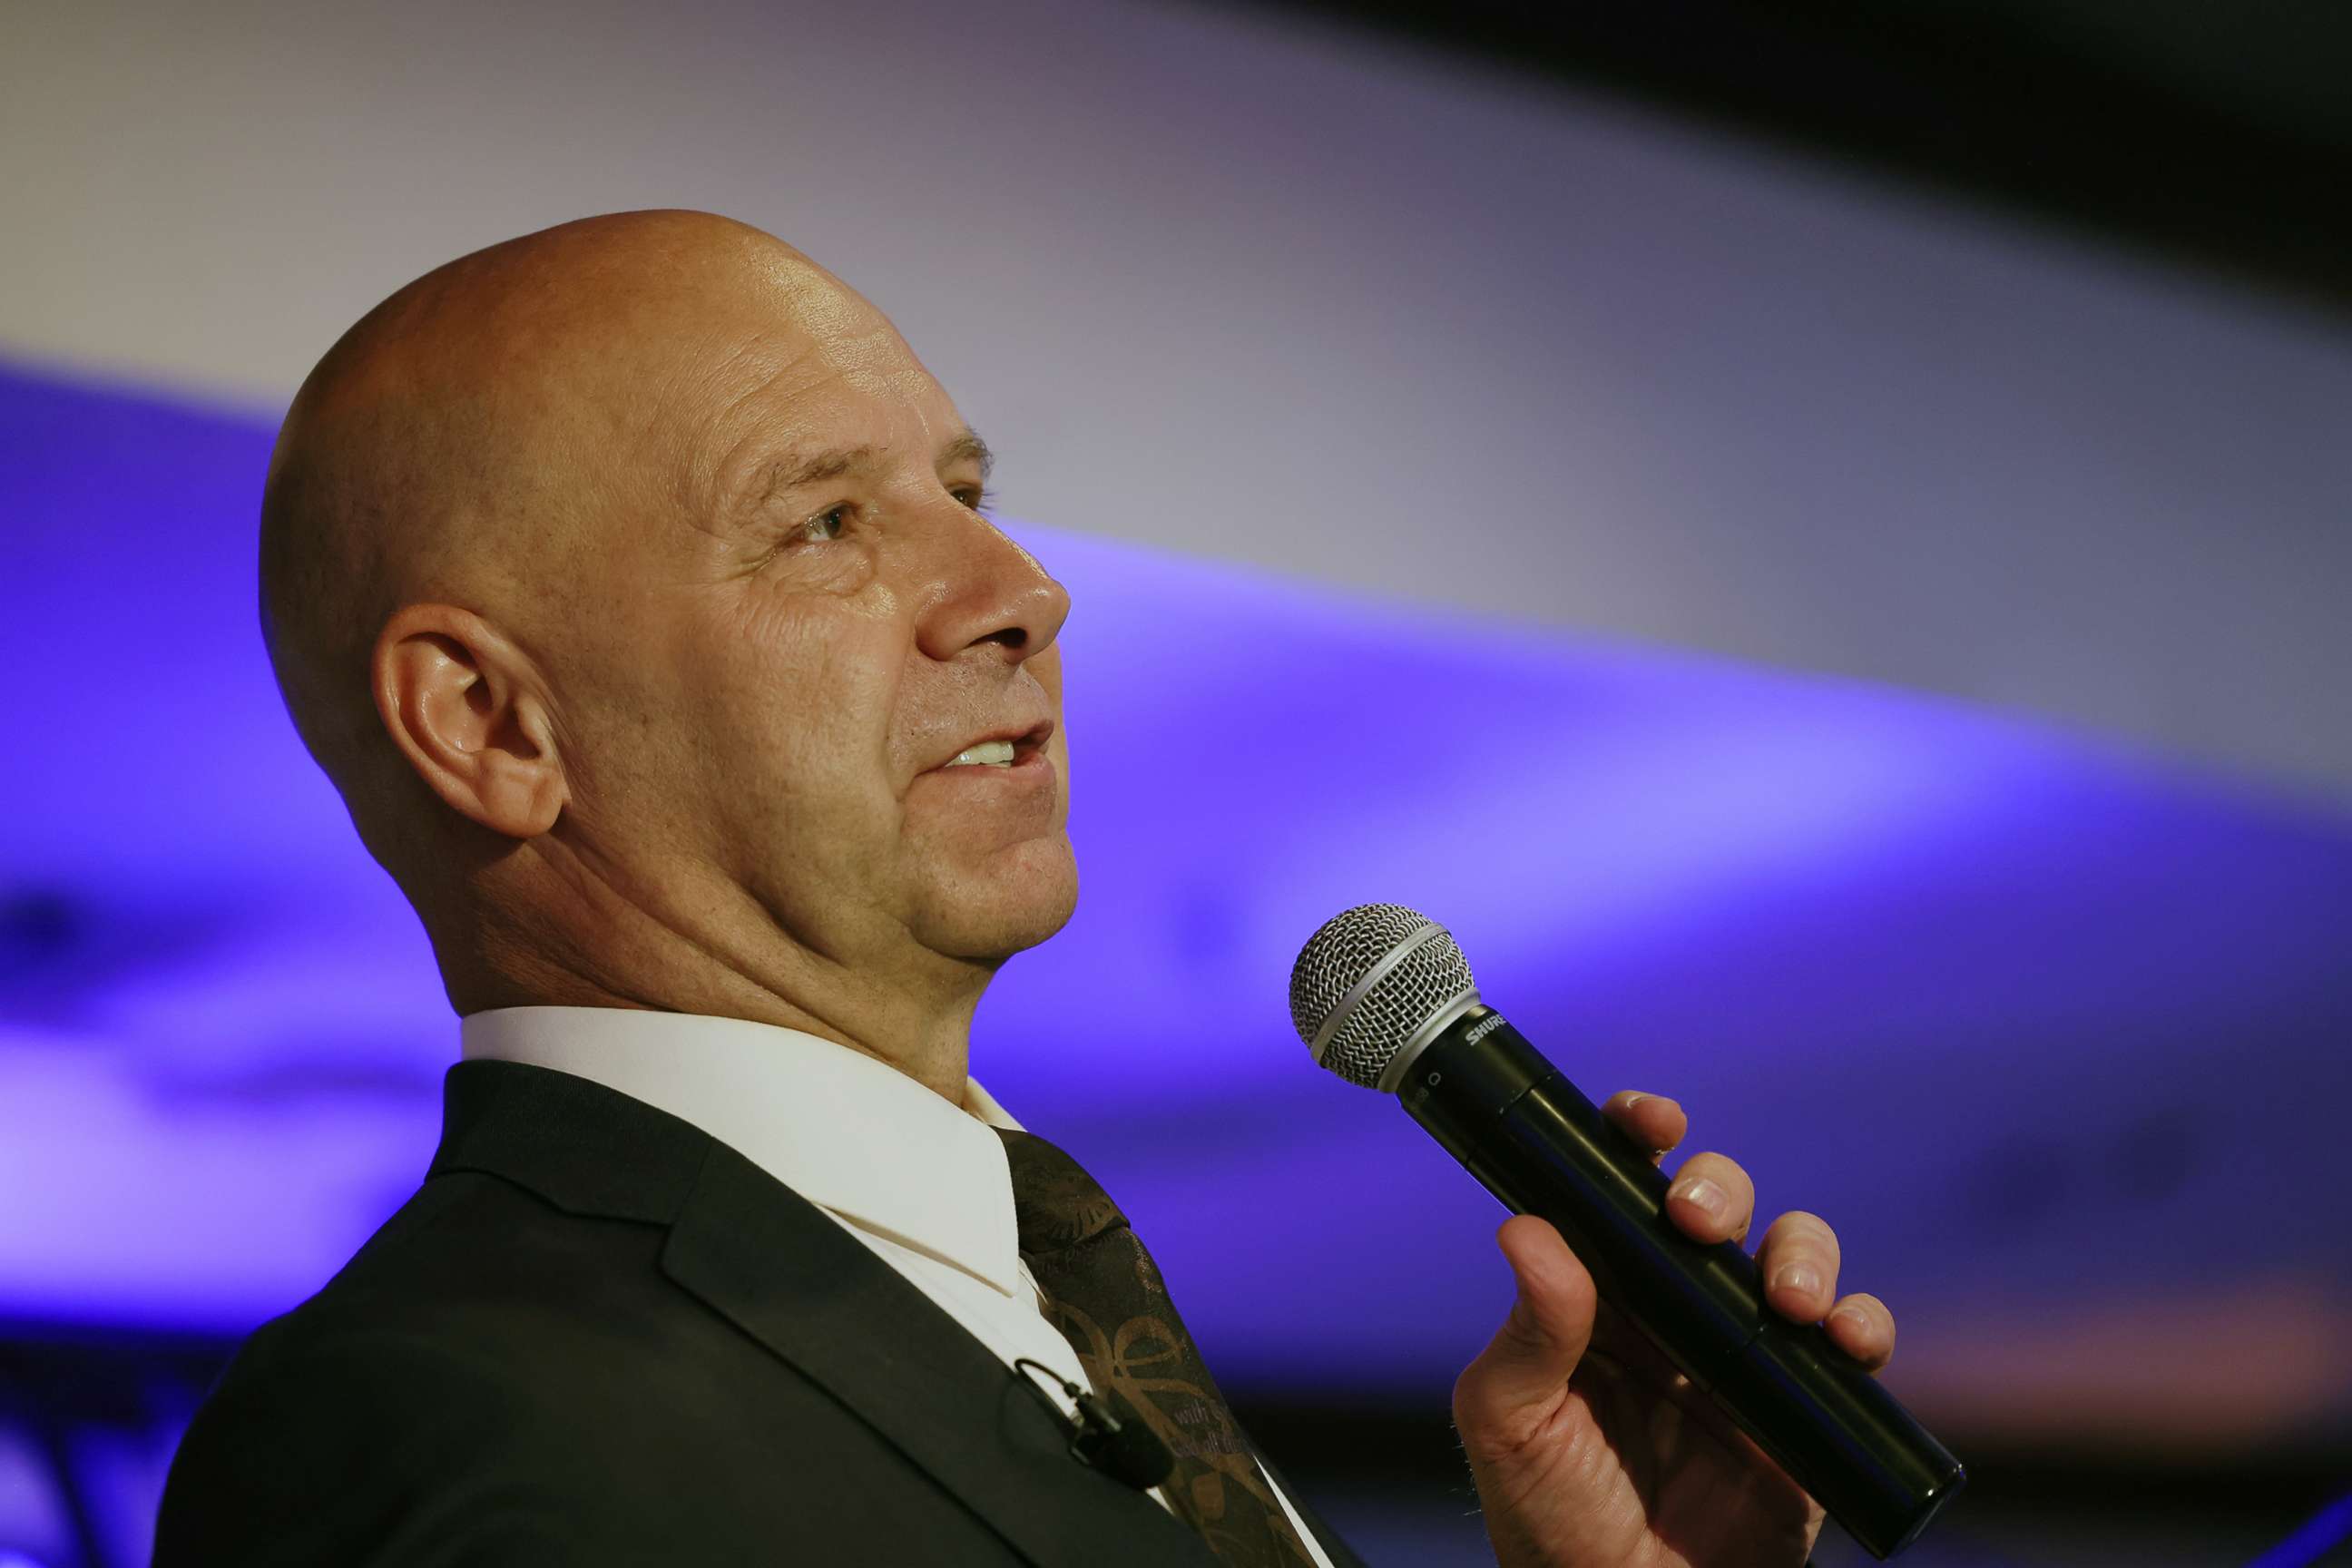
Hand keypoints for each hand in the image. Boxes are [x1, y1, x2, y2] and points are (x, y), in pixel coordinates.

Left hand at [1451, 1091, 1896, 1567]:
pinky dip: (1863, 1324)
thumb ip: (1530, 1332)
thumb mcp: (1512, 1424)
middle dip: (1719, 1188)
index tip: (1652, 1121)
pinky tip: (1844, 1340)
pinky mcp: (1803, 1404)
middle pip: (1714, 1202)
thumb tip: (1526, 1230)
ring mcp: (1741, 1349)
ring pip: (1793, 1253)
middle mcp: (1671, 1304)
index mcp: (1597, 1290)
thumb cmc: (1548, 1520)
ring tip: (1790, 1303)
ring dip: (1802, 1252)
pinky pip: (1851, 1340)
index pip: (1618, 1186)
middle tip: (1697, 1221)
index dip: (1639, 1134)